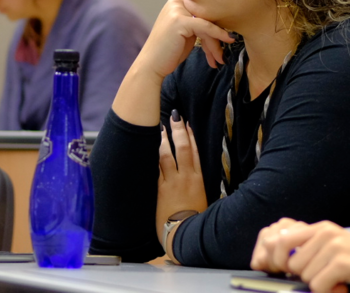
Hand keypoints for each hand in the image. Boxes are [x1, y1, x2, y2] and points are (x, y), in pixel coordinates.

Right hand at [138, 0, 234, 76]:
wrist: (152, 65)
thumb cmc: (169, 52)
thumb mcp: (187, 34)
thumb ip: (200, 26)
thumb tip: (223, 26)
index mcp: (176, 2)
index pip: (202, 14)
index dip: (214, 31)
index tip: (221, 47)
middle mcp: (175, 2)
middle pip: (205, 18)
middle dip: (215, 39)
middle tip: (221, 56)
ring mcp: (176, 10)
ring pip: (207, 24)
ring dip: (216, 44)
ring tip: (219, 59)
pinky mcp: (180, 20)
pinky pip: (205, 27)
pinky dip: (218, 35)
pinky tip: (228, 41)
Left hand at [156, 113, 207, 259]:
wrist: (184, 234)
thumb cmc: (196, 220)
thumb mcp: (202, 199)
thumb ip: (196, 186)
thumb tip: (193, 178)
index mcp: (198, 179)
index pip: (194, 151)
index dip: (190, 136)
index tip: (186, 124)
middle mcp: (185, 177)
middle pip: (182, 148)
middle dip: (177, 131)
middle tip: (174, 116)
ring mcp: (172, 182)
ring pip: (166, 156)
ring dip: (163, 140)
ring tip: (159, 128)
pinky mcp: (159, 190)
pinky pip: (155, 170)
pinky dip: (151, 157)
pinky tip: (147, 148)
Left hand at [252, 219, 349, 292]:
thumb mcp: (333, 250)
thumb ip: (310, 250)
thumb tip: (280, 260)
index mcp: (321, 228)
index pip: (281, 238)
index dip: (278, 259)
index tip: (288, 272)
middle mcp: (325, 232)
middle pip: (291, 263)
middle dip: (305, 277)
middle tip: (324, 280)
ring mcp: (334, 245)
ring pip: (304, 276)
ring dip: (320, 286)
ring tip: (338, 282)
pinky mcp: (342, 262)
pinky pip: (317, 286)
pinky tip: (343, 288)